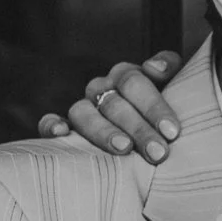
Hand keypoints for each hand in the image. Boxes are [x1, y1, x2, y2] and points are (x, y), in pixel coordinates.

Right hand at [37, 51, 181, 162]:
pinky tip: (60, 133)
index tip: (172, 132)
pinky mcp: (63, 128)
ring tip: (123, 149)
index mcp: (126, 76)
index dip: (153, 106)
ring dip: (103, 131)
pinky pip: (47, 122)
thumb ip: (169, 68)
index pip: (134, 83)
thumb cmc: (164, 112)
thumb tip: (154, 68)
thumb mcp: (174, 84)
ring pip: (83, 114)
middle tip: (158, 152)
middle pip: (114, 103)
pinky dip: (50, 125)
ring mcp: (81, 108)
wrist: (150, 132)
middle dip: (138, 129)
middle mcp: (101, 89)